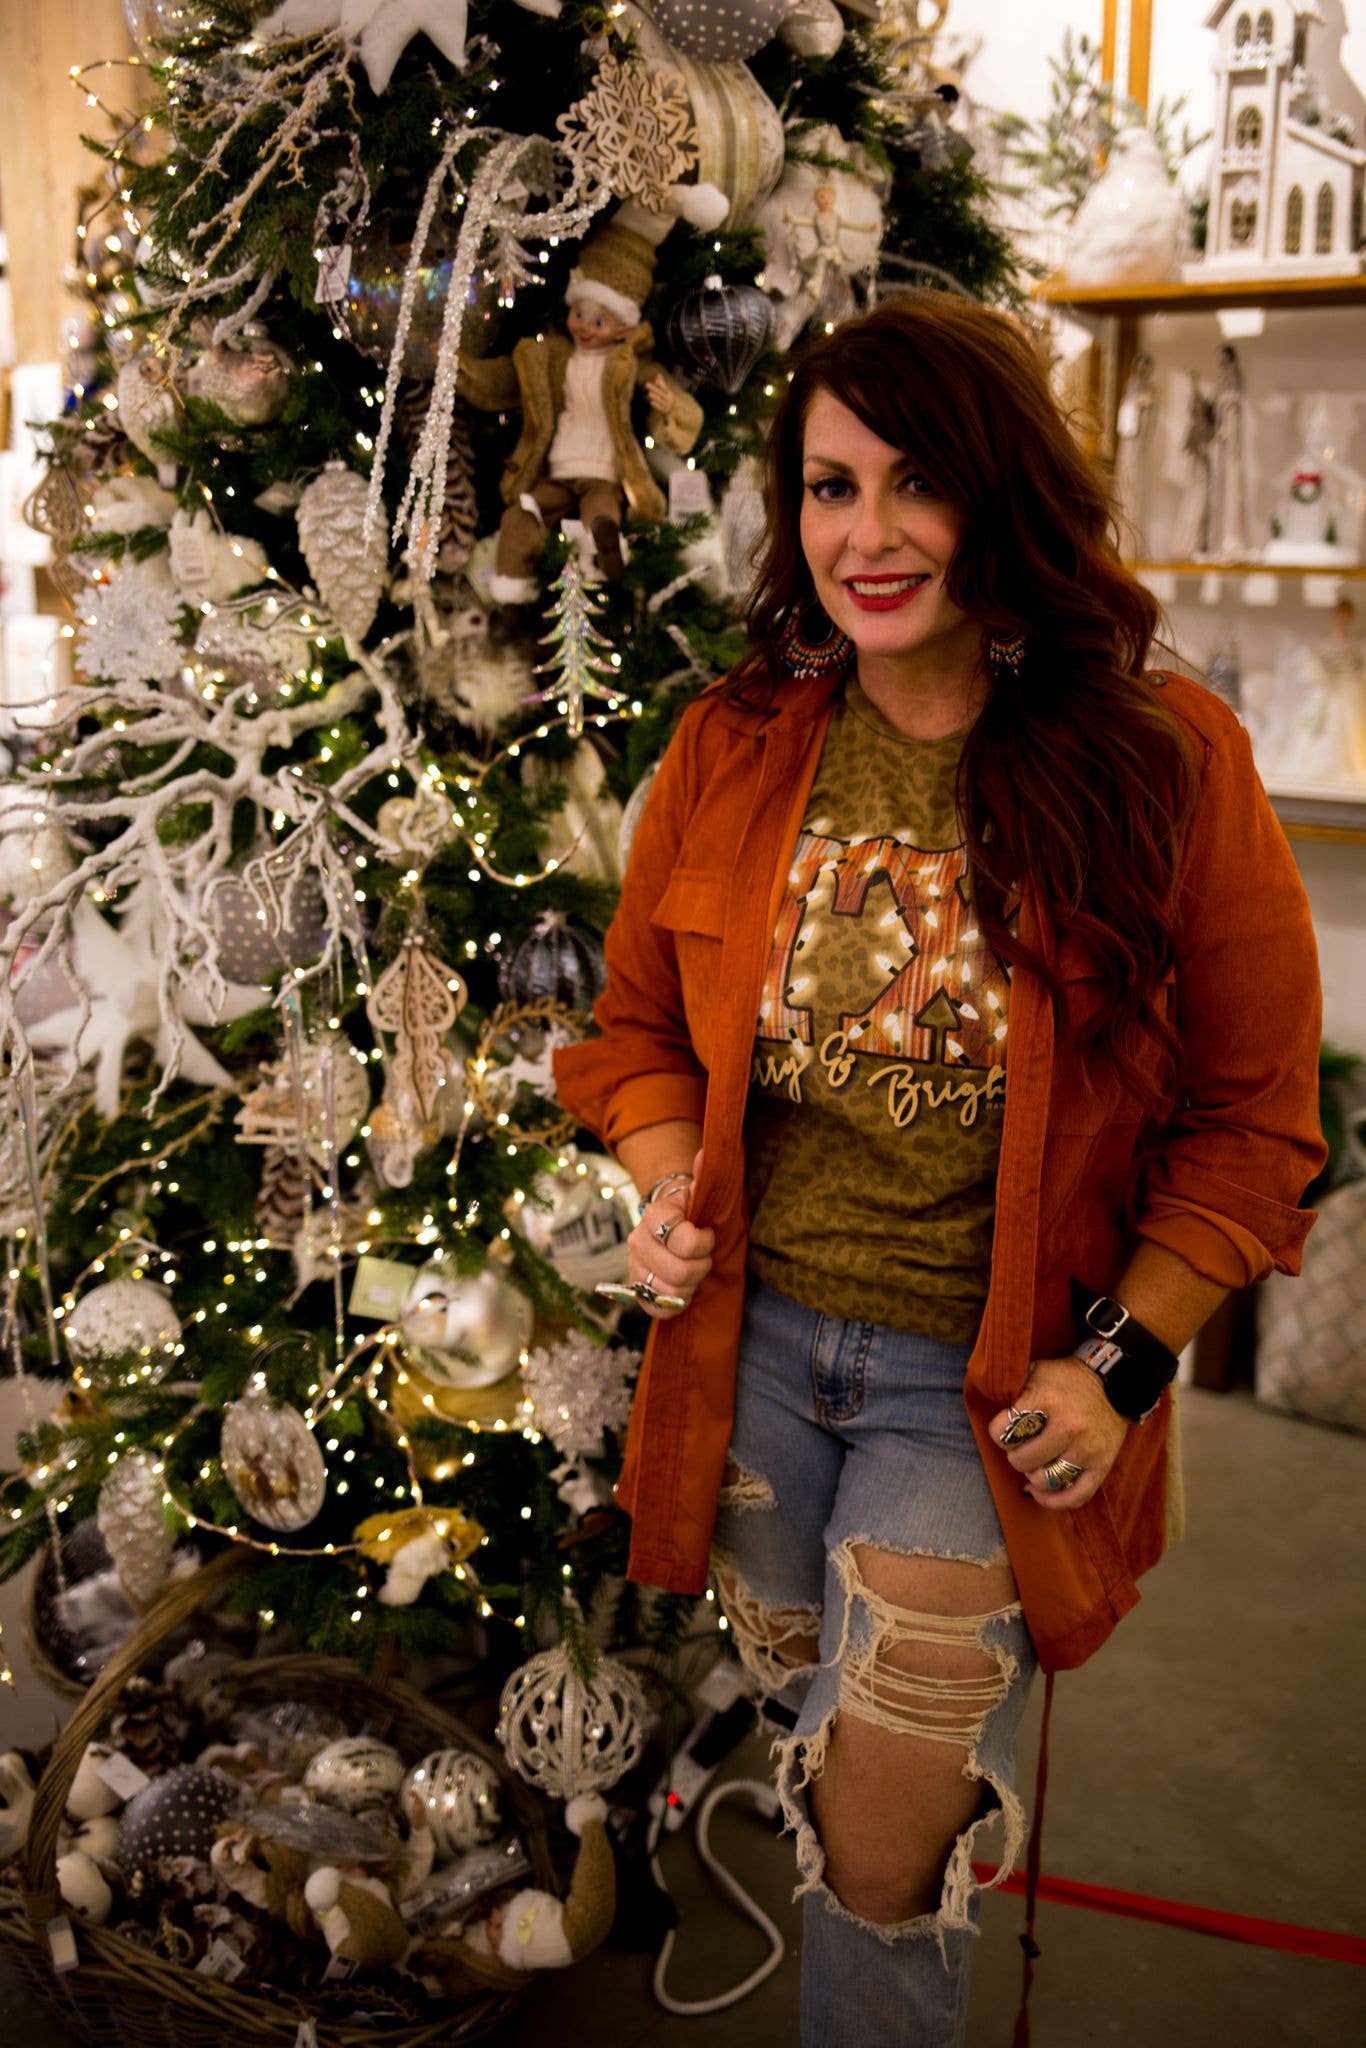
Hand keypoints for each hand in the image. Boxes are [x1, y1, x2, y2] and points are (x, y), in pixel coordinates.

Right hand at [625, 1148, 712, 1319]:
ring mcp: (635, 1267)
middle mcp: (638, 1241)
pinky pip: (659, 1308)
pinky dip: (676, 1301)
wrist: (670, 1227)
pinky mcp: (637, 1291)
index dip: (704, 1242)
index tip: (706, 1234)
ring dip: (691, 1284)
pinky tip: (681, 1287)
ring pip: (672, 1291)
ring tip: (692, 1270)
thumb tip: (706, 1153)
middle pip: (680, 1270)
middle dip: (701, 1266)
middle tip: (702, 1257)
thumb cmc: (692, 1213)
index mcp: (654, 1215)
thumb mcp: (700, 1193)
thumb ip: (704, 1175)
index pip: (685, 1241)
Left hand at [645, 372, 674, 416]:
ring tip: (649, 394)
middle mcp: (668, 398)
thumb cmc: (667, 399)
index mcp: (669, 393)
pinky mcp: (663, 410)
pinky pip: (659, 407)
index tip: (655, 380)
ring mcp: (665, 404)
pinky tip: (651, 402)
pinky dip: (655, 405)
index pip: (664, 387)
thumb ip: (662, 383)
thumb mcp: (666, 391)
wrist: (673, 412)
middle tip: (646, 384)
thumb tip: (658, 374)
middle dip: (653, 388)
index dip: (660, 384)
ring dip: (654, 397)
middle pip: (660, 393)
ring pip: (660, 400)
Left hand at [988, 1356, 1129, 1511]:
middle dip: (1015, 1454)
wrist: (1115, 1383)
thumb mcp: (1036, 1371)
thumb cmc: (1067, 1379)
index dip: (997, 1432)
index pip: (1003, 1432)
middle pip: (1021, 1460)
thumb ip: (1012, 1388)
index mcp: (1046, 1400)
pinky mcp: (1101, 1466)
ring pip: (1044, 1480)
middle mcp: (1067, 1427)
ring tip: (1035, 1462)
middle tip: (1022, 1444)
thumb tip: (988, 1406)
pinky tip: (1039, 1492)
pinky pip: (1076, 1497)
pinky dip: (1054, 1501)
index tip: (1004, 1429)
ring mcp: (1086, 1450)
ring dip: (1032, 1475)